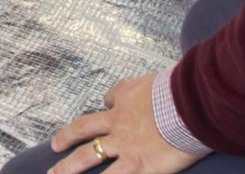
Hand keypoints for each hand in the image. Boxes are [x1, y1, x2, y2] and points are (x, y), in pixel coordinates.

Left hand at [47, 73, 201, 173]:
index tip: (106, 106)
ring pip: (88, 156)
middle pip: (84, 130)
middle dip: (67, 138)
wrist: (189, 107)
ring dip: (69, 167)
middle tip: (55, 146)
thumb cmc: (180, 93)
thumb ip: (151, 86)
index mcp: (127, 99)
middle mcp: (118, 123)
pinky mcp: (136, 165)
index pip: (111, 100)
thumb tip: (149, 86)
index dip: (107, 104)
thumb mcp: (160, 80)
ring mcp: (124, 146)